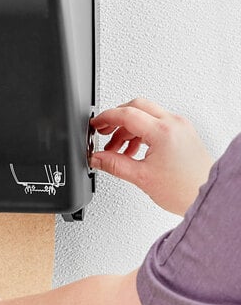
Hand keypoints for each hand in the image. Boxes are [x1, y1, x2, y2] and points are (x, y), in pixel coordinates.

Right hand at [90, 98, 213, 214]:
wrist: (208, 197)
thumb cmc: (186, 190)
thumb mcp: (142, 177)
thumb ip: (114, 164)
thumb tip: (97, 158)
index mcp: (163, 131)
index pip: (126, 114)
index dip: (106, 118)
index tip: (95, 125)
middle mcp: (174, 124)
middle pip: (136, 107)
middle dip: (116, 118)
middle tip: (103, 131)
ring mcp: (180, 127)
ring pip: (146, 115)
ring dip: (128, 128)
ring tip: (116, 148)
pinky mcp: (183, 133)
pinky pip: (157, 123)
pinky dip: (141, 132)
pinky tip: (132, 150)